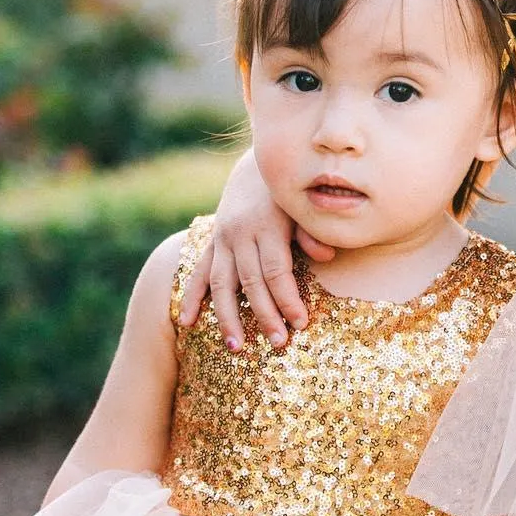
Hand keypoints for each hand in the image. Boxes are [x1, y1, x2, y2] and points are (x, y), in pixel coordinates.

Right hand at [178, 151, 334, 349]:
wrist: (255, 168)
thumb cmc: (288, 195)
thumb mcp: (302, 208)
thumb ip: (311, 232)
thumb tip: (328, 255)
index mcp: (267, 227)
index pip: (277, 270)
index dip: (288, 297)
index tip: (301, 322)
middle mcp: (241, 235)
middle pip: (251, 282)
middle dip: (265, 315)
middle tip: (279, 343)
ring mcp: (223, 240)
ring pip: (221, 284)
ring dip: (227, 317)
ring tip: (236, 346)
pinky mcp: (213, 243)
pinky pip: (200, 273)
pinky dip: (192, 297)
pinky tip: (187, 322)